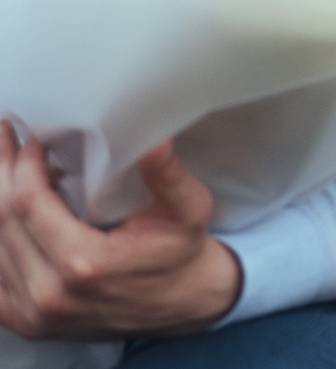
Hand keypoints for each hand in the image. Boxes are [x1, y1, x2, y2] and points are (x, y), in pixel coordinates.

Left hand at [0, 127, 240, 340]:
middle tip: (5, 138)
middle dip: (1, 173)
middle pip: (2, 222)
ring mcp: (33, 314)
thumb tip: (154, 140)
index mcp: (84, 263)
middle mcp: (49, 294)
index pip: (28, 204)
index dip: (22, 166)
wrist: (182, 304)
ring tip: (9, 169)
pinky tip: (10, 216)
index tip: (31, 138)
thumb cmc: (182, 252)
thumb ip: (167, 176)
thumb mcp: (189, 209)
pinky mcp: (27, 324)